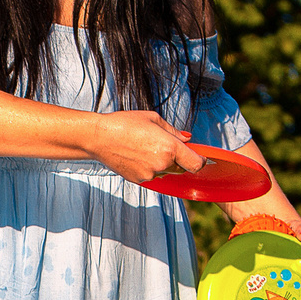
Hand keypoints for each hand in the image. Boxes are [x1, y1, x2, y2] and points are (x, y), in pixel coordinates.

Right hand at [86, 110, 201, 183]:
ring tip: (146, 148)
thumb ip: (174, 131)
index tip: (198, 156)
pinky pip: (153, 176)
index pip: (196, 164)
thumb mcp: (154, 119)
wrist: (100, 137)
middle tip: (166, 146)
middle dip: (179, 160)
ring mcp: (150, 174)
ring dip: (163, 164)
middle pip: (182, 169)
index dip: (200, 161)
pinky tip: (137, 155)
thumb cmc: (126, 124)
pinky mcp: (139, 180)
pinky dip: (150, 168)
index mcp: (169, 147)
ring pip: (166, 173)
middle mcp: (162, 164)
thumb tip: (188, 139)